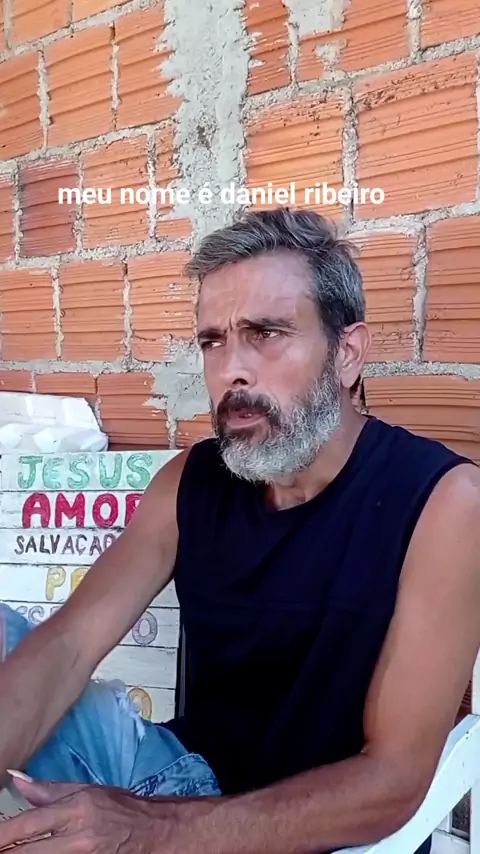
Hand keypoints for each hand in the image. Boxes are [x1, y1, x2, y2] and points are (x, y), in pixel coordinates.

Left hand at [0, 775, 170, 852]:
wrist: (156, 832)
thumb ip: (49, 790)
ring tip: (12, 852)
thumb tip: (16, 779)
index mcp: (75, 810)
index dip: (2, 836)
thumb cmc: (121, 808)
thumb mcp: (86, 791)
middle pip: (27, 853)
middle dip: (7, 852)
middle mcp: (77, 838)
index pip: (26, 825)